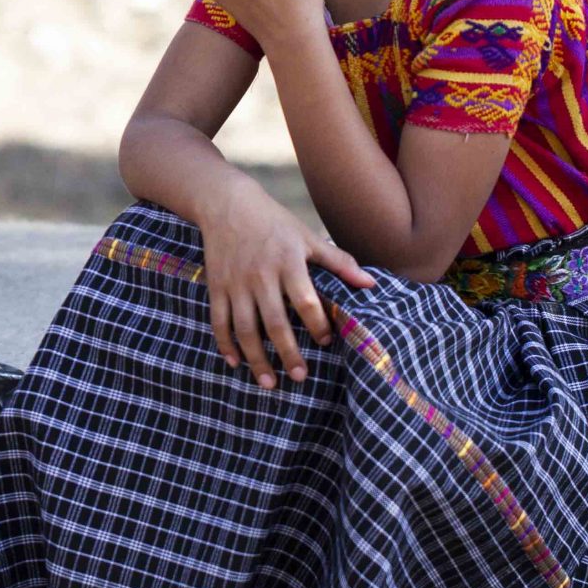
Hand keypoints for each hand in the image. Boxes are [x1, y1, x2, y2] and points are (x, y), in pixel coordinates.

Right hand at [198, 178, 373, 387]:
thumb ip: (339, 262)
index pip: (305, 300)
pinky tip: (236, 363)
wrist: (227, 204)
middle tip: (301, 377)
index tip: (326, 341)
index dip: (317, 324)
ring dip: (257, 359)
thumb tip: (371, 284)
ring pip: (245, 328)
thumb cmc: (275, 222)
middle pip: (274, 322)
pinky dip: (226, 344)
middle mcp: (261, 275)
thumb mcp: (308, 237)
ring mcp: (235, 283)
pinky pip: (219, 321)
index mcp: (287, 262)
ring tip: (270, 384)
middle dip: (288, 353)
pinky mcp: (216, 286)